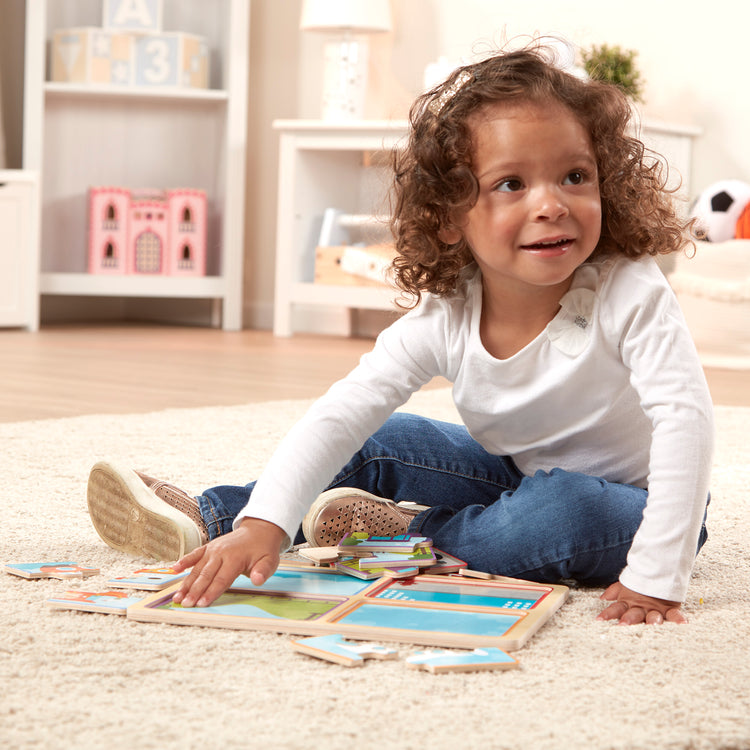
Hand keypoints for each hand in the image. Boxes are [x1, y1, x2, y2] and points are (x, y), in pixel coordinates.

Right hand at [171, 518, 285, 607]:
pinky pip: (195, 554)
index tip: (201, 604)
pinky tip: (174, 570)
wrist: (259, 529)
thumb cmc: (264, 549)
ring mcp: (213, 549)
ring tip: (177, 596)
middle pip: (206, 575)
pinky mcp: (209, 547)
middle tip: (185, 605)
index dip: (211, 592)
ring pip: (197, 568)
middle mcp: (221, 552)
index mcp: (235, 558)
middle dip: (195, 591)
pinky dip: (184, 561)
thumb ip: (263, 571)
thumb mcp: (270, 560)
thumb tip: (258, 580)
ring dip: (186, 583)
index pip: (221, 579)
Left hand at [597, 582, 685, 624]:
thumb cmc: (639, 580)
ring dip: (652, 621)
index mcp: (628, 602)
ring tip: (652, 626)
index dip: (608, 613)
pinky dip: (678, 618)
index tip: (600, 620)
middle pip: (633, 614)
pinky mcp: (669, 608)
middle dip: (628, 620)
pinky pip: (674, 614)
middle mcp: (641, 607)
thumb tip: (603, 598)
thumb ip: (614, 591)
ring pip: (653, 616)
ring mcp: (655, 608)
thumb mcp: (625, 584)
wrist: (658, 567)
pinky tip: (682, 624)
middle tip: (623, 624)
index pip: (616, 608)